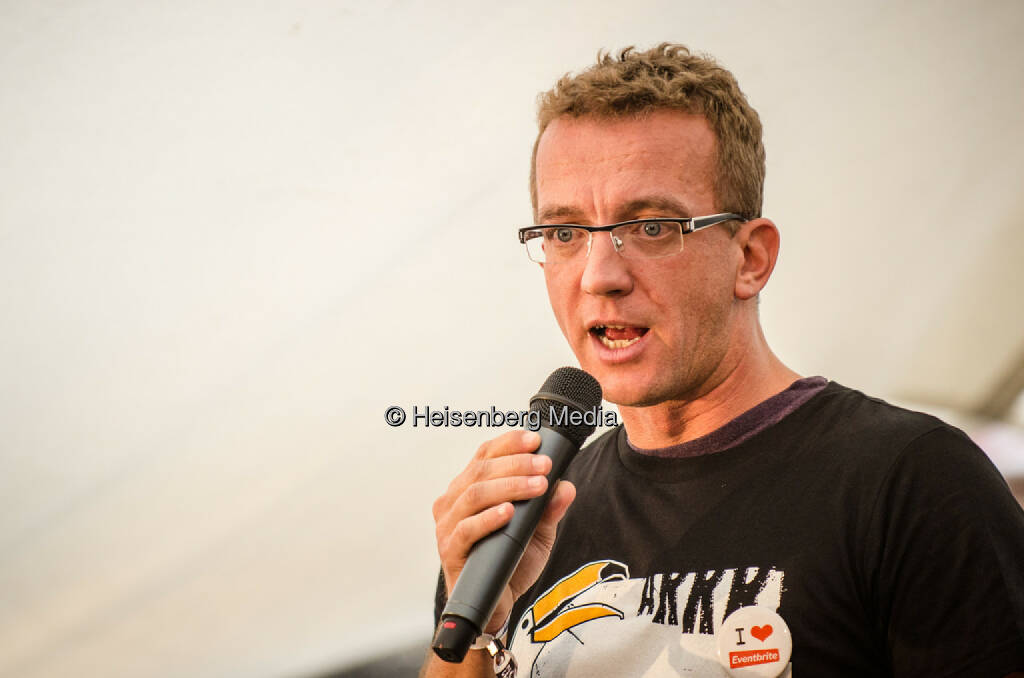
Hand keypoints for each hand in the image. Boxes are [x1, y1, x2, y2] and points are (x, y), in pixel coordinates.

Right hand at [432, 429, 576, 632]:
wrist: (496, 603)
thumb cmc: (510, 560)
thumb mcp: (538, 532)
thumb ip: (549, 509)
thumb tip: (566, 486)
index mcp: (469, 487)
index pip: (485, 454)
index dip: (510, 443)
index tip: (536, 440)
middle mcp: (453, 501)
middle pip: (481, 470)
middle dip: (517, 464)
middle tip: (545, 465)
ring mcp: (448, 525)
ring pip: (474, 494)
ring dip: (509, 486)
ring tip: (537, 486)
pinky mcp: (449, 550)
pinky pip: (466, 529)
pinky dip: (489, 518)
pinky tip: (509, 512)